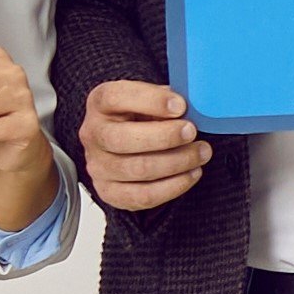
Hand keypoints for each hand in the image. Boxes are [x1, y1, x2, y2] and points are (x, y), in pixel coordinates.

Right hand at [78, 80, 211, 210]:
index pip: (116, 97)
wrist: (126, 145)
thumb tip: (191, 108)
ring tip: (201, 153)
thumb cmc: (142, 117)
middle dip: (164, 136)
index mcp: (100, 102)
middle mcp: (92, 134)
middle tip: (192, 132)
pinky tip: (192, 173)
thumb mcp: (150, 98)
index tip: (181, 106)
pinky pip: (143, 196)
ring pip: (137, 169)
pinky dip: (173, 186)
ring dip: (176, 162)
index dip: (151, 101)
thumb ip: (166, 99)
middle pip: (122, 139)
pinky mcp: (109, 192)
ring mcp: (97, 166)